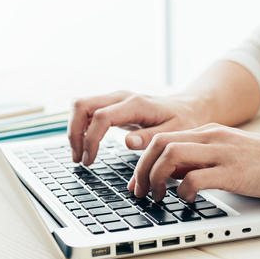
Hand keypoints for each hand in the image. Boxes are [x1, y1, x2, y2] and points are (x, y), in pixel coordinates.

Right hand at [68, 90, 205, 165]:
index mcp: (135, 104)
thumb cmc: (182, 122)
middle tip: (79, 159)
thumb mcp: (174, 133)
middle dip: (74, 133)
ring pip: (79, 106)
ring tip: (80, 156)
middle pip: (81, 105)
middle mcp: (120, 97)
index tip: (90, 161)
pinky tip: (85, 147)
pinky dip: (79, 128)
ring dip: (74, 131)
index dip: (90, 140)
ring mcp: (113, 99)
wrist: (186, 108)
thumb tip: (128, 143)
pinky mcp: (111, 105)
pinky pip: (86, 111)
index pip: (101, 117)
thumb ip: (150, 137)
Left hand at [128, 124, 259, 202]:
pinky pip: (194, 178)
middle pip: (158, 143)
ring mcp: (224, 153)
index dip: (142, 162)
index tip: (137, 184)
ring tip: (157, 198)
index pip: (162, 137)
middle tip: (139, 194)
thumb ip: (203, 161)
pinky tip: (186, 201)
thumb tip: (174, 175)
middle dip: (141, 170)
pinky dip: (182, 192)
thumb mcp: (231, 156)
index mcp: (211, 132)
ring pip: (169, 155)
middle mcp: (213, 137)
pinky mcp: (236, 173)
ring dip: (155, 179)